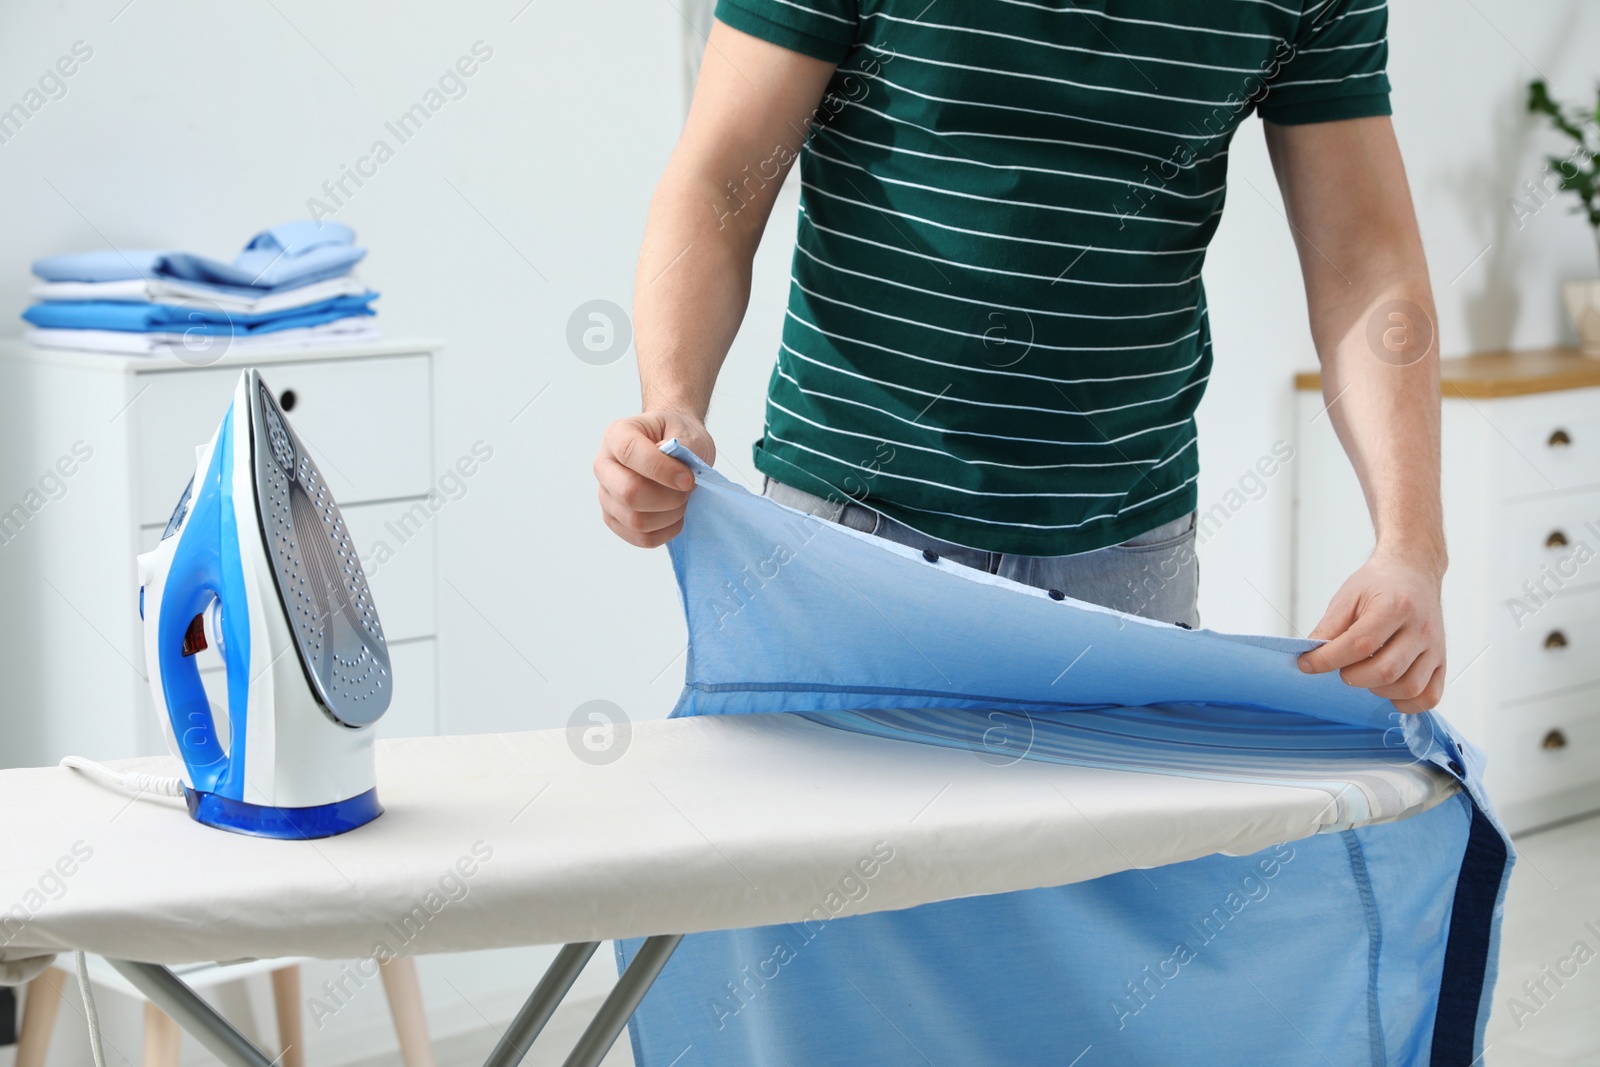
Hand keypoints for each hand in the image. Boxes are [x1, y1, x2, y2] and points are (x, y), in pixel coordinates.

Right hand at [594, 409, 716, 547]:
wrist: (675, 446)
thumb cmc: (677, 435)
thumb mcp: (686, 431)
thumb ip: (682, 446)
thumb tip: (671, 466)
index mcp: (617, 435)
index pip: (629, 453)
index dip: (661, 470)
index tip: (688, 478)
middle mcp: (604, 465)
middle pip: (629, 493)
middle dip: (669, 497)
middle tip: (689, 489)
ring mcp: (606, 495)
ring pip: (636, 520)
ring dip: (670, 515)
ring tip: (682, 500)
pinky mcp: (615, 519)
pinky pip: (640, 538)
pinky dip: (666, 532)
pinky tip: (676, 516)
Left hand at [1297, 552, 1445, 713]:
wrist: (1413, 572)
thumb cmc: (1379, 584)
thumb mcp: (1347, 596)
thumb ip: (1329, 627)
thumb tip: (1310, 656)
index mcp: (1395, 607)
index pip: (1360, 644)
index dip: (1329, 659)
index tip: (1307, 664)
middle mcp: (1420, 629)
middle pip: (1385, 671)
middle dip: (1352, 676)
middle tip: (1341, 667)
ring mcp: (1434, 648)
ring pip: (1409, 688)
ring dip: (1377, 690)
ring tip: (1364, 673)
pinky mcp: (1441, 661)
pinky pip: (1429, 696)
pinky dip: (1407, 703)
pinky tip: (1387, 688)